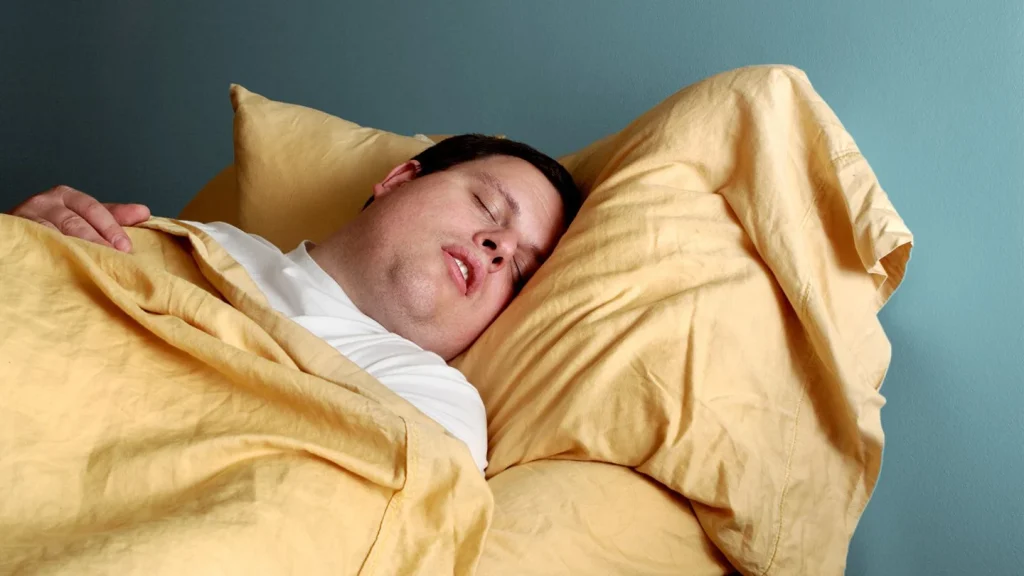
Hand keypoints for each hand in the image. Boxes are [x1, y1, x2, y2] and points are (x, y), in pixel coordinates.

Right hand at [8, 185, 150, 251]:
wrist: (18, 233)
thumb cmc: (54, 224)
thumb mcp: (84, 217)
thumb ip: (112, 216)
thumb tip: (144, 212)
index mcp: (66, 196)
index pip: (93, 208)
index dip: (111, 227)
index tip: (126, 246)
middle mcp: (46, 202)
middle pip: (75, 221)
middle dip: (98, 240)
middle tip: (116, 257)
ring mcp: (29, 217)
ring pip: (56, 234)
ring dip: (78, 250)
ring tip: (96, 264)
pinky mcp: (19, 234)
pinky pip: (38, 244)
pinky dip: (54, 254)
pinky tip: (68, 264)